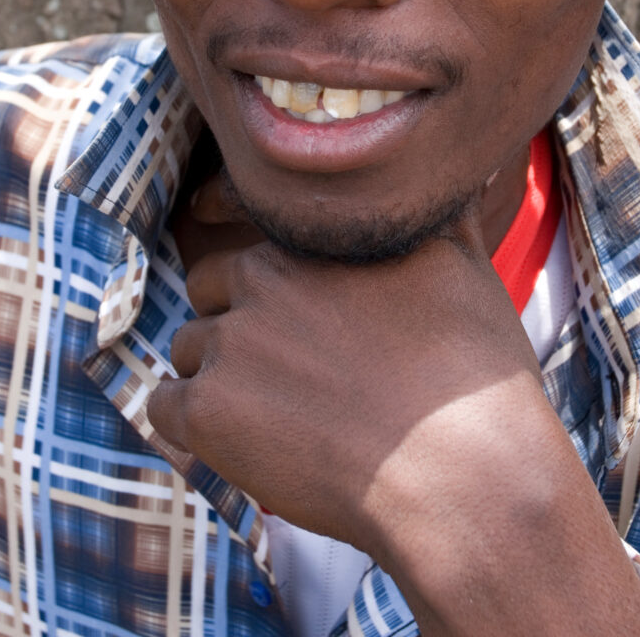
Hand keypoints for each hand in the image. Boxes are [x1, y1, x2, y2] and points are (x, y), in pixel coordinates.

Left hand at [149, 178, 539, 549]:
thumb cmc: (475, 374)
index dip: (233, 235)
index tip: (235, 257)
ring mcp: (231, 343)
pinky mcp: (209, 412)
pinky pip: (164, 408)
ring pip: (189, 348)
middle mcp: (262, 276)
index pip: (238, 211)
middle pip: (210, 286)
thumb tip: (468, 169)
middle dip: (235, 319)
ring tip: (274, 415)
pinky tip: (241, 444)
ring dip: (217, 375)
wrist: (465, 470)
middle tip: (285, 366)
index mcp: (313, 239)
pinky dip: (192, 426)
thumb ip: (446, 210)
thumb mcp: (467, 266)